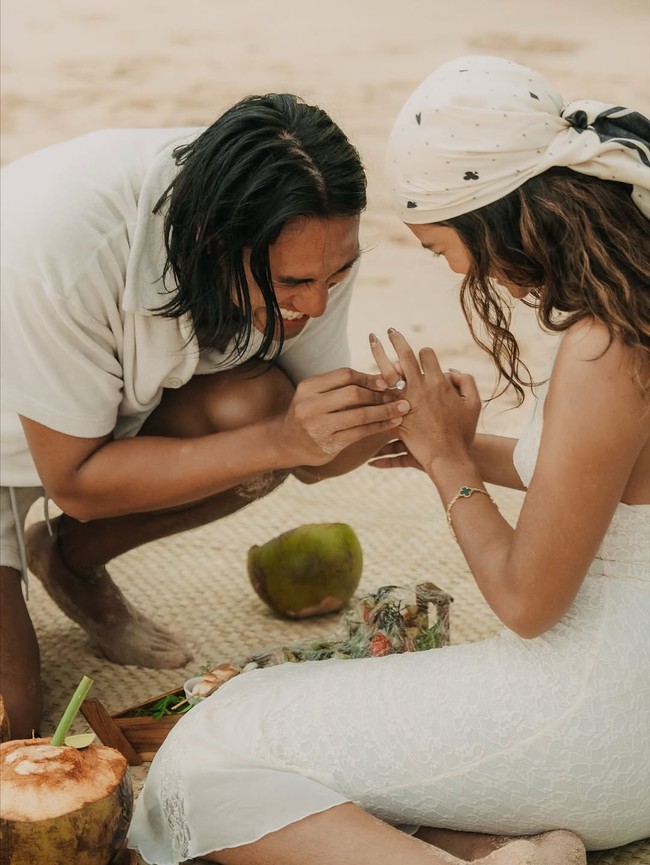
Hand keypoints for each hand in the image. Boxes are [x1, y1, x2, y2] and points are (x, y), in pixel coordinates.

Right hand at [278, 366, 409, 465]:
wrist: (286, 443)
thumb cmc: (310, 414)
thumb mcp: (317, 395)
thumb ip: (342, 386)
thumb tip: (382, 377)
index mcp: (308, 387)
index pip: (344, 375)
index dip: (368, 377)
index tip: (386, 381)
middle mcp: (310, 405)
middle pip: (352, 394)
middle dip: (378, 394)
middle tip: (398, 395)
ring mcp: (317, 426)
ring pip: (359, 415)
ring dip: (384, 412)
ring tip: (403, 409)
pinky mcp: (327, 444)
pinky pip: (359, 433)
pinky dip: (379, 427)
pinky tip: (392, 423)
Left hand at [369, 330, 480, 471]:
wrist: (448, 457)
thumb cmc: (463, 431)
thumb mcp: (474, 403)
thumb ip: (465, 381)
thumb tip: (450, 370)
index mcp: (438, 382)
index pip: (427, 354)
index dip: (424, 352)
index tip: (419, 352)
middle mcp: (419, 388)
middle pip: (405, 356)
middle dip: (397, 340)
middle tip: (389, 331)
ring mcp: (404, 403)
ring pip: (387, 374)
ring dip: (379, 356)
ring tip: (372, 342)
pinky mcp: (394, 417)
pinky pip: (381, 402)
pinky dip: (373, 390)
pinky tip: (362, 379)